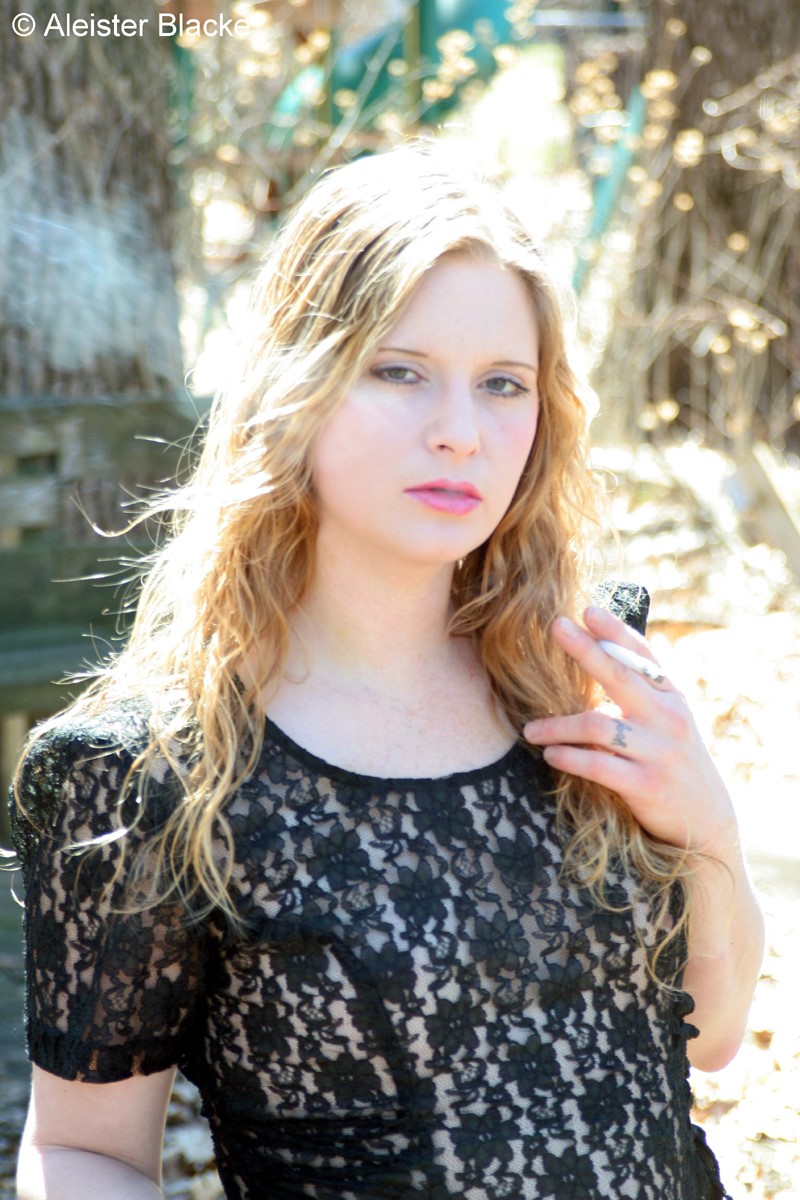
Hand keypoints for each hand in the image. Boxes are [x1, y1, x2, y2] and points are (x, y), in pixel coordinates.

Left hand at [523, 605, 738, 858]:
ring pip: (596, 725)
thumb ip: (640, 691)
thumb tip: (597, 651)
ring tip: (530, 731)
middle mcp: (668, 718)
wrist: (705, 820)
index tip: (588, 609)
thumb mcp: (667, 721)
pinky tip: (551, 756)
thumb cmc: (672, 760)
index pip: (643, 655)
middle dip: (585, 649)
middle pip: (619, 675)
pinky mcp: (646, 785)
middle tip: (555, 626)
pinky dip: (568, 757)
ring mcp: (658, 751)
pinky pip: (597, 765)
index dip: (616, 630)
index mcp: (672, 697)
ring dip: (556, 726)